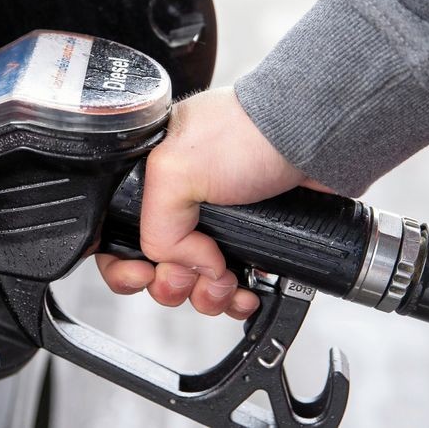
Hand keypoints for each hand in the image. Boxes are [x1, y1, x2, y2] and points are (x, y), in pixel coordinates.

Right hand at [95, 87, 328, 318]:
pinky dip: (234, 296)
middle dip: (170, 284)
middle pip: (154, 267)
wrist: (312, 139)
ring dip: (205, 296)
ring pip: (192, 282)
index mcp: (149, 179)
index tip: (143, 274)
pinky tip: (245, 292)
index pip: (115, 233)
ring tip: (224, 284)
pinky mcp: (250, 239)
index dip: (121, 263)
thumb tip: (181, 265)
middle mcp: (179, 202)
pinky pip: (230, 284)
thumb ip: (156, 227)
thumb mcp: (175, 169)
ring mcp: (216, 223)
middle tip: (187, 279)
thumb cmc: (249, 133)